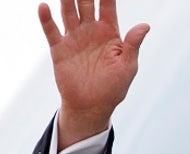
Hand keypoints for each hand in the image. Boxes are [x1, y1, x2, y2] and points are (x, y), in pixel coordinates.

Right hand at [38, 0, 149, 147]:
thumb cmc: (114, 87)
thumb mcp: (128, 66)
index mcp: (109, 31)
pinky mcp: (59, 50)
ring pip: (69, 11)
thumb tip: (145, 26)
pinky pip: (52, 31)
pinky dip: (47, 19)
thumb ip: (133, 45)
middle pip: (86, 2)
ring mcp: (74, 38)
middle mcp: (90, 30)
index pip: (107, 4)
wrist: (92, 107)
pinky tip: (44, 7)